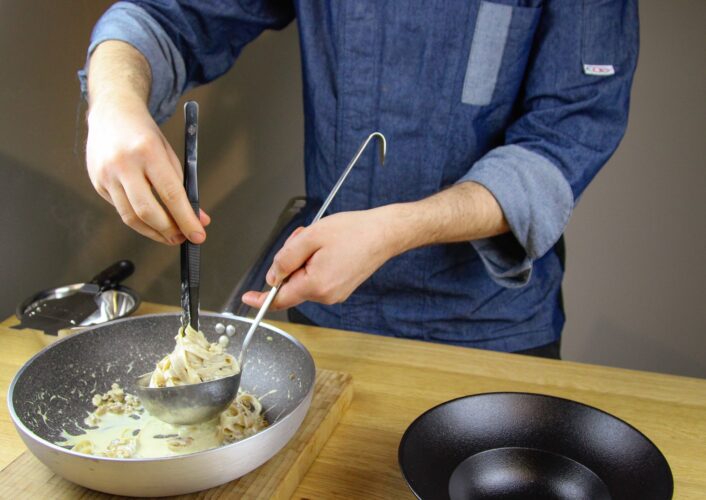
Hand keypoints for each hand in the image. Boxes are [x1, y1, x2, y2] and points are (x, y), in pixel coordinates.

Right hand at [86, 95, 209, 244]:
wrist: (112, 114)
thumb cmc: (144, 135)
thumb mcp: (169, 155)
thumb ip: (183, 187)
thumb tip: (198, 219)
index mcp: (148, 151)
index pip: (171, 194)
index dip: (186, 219)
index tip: (197, 235)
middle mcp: (123, 163)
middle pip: (147, 211)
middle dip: (168, 231)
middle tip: (182, 238)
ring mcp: (106, 174)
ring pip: (130, 217)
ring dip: (153, 232)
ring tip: (169, 235)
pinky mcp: (97, 183)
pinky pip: (120, 209)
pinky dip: (137, 219)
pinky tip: (148, 218)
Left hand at [242, 207, 402, 310]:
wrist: (385, 233)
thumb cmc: (354, 232)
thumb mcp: (311, 237)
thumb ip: (286, 258)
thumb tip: (273, 276)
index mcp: (316, 285)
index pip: (280, 299)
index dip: (260, 298)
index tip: (247, 298)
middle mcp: (326, 295)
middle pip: (291, 284)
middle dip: (290, 261)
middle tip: (302, 238)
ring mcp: (335, 293)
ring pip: (304, 279)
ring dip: (304, 259)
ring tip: (320, 241)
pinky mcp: (341, 287)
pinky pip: (317, 278)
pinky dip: (314, 263)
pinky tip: (327, 248)